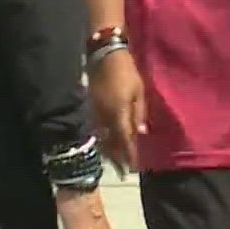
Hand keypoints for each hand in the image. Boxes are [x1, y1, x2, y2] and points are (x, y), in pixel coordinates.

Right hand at [88, 48, 146, 176]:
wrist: (103, 56)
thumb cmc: (127, 72)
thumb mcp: (139, 91)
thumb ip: (139, 114)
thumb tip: (141, 134)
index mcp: (118, 112)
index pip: (124, 140)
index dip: (129, 155)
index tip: (133, 168)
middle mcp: (104, 116)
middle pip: (110, 144)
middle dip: (118, 159)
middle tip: (125, 172)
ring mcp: (94, 113)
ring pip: (100, 139)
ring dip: (108, 152)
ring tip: (116, 163)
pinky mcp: (88, 109)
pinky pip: (95, 130)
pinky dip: (101, 141)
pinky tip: (106, 146)